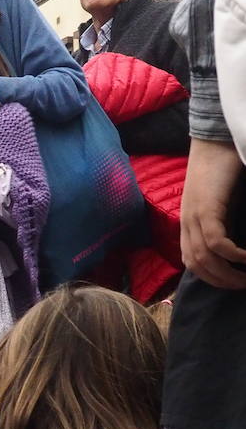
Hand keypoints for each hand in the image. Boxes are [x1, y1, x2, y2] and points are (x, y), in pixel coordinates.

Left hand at [180, 137, 245, 289]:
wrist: (215, 141)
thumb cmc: (222, 169)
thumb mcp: (221, 201)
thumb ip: (223, 221)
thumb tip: (233, 241)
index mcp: (188, 223)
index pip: (191, 262)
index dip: (210, 277)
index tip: (231, 284)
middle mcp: (187, 223)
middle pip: (197, 265)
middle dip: (221, 282)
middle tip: (244, 287)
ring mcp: (194, 216)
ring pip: (205, 257)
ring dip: (228, 273)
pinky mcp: (206, 208)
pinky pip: (215, 241)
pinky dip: (232, 254)